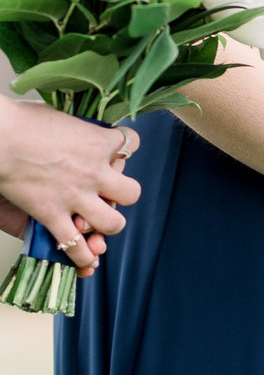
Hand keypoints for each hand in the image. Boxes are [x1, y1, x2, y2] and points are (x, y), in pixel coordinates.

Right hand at [0, 106, 139, 276]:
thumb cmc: (20, 120)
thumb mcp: (59, 116)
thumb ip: (75, 129)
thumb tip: (77, 132)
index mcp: (97, 141)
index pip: (131, 143)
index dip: (124, 149)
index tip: (114, 151)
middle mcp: (94, 172)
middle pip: (132, 192)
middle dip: (123, 195)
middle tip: (108, 193)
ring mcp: (75, 197)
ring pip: (113, 223)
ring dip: (108, 225)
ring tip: (98, 223)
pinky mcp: (53, 216)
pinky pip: (76, 246)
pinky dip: (82, 256)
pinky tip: (85, 257)